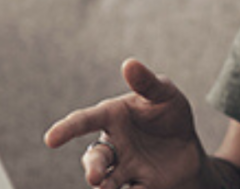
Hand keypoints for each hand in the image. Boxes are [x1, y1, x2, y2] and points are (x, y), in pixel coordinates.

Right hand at [44, 59, 205, 188]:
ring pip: (107, 181)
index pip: (85, 121)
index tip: (51, 139)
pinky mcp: (140, 185)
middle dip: (92, 167)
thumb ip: (147, 83)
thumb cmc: (170, 115)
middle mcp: (113, 145)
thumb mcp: (164, 95)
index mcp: (112, 117)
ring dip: (105, 187)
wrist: (188, 147)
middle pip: (95, 157)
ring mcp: (124, 167)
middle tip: (94, 177)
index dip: (67, 129)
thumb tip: (129, 63)